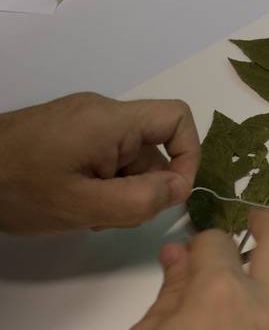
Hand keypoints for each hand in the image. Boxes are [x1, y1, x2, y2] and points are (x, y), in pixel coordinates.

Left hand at [0, 92, 199, 233]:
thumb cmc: (18, 188)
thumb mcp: (85, 206)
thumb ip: (141, 200)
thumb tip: (180, 188)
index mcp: (111, 120)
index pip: (177, 118)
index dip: (188, 155)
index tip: (171, 194)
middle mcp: (103, 113)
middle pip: (153, 145)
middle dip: (147, 185)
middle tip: (116, 216)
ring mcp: (84, 121)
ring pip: (129, 156)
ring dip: (124, 189)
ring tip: (90, 214)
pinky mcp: (69, 132)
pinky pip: (106, 156)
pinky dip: (105, 183)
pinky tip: (79, 204)